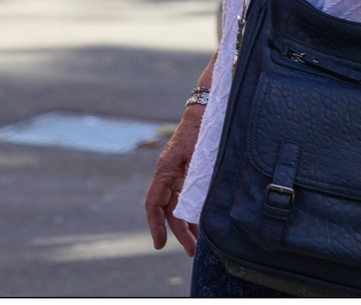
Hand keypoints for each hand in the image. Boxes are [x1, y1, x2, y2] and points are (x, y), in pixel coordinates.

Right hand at [144, 106, 202, 256]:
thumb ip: (192, 181)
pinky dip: (192, 213)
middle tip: (190, 252)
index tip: (159, 244)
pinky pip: (186, 197)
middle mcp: (169, 174)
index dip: (155, 225)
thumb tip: (189, 210)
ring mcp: (178, 174)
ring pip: (177, 206)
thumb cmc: (200, 130)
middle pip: (168, 210)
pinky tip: (201, 226)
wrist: (206, 109)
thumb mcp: (196, 156)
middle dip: (178, 233)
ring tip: (197, 246)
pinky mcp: (188, 172)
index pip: (153, 203)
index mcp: (165, 170)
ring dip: (186, 226)